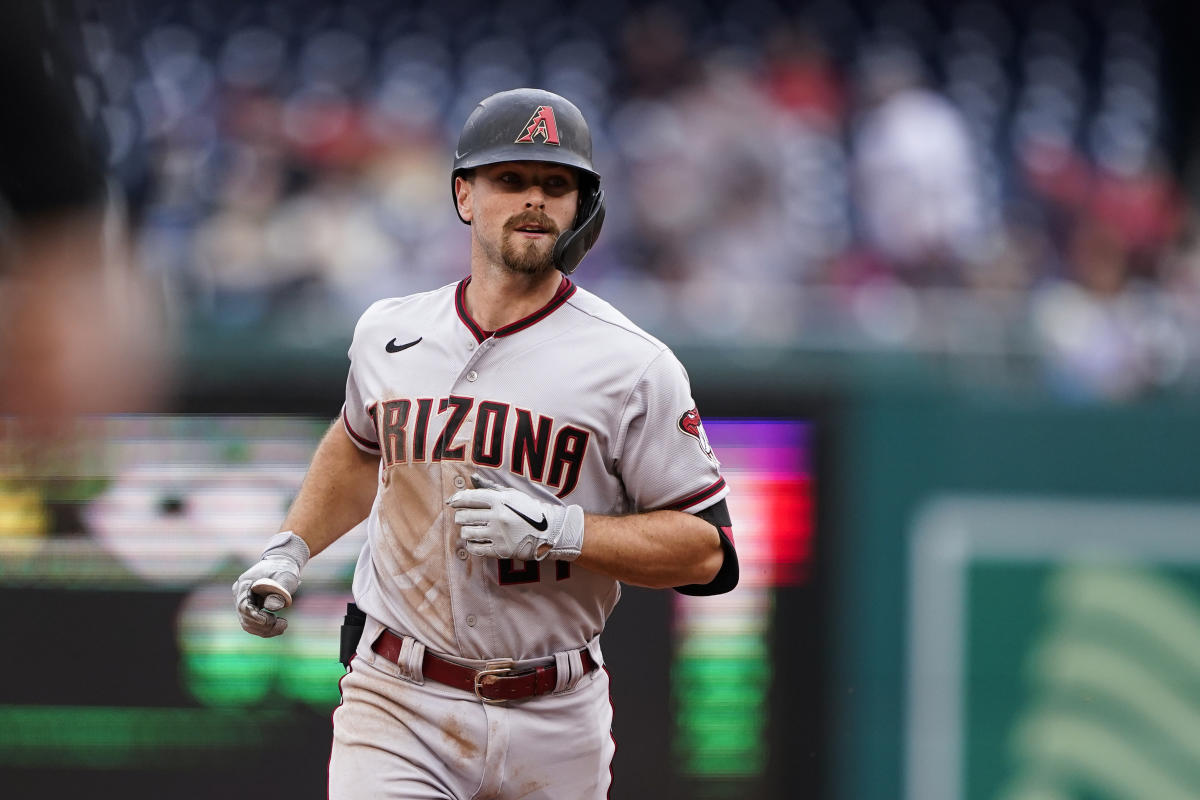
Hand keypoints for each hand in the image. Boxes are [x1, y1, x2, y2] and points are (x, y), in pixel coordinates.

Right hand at [232, 531, 309, 636]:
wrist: (282, 563)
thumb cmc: (284, 568)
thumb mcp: (286, 576)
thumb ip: (280, 590)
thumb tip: (272, 607)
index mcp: (244, 584)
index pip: (243, 606)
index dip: (256, 617)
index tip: (272, 619)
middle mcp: (239, 594)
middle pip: (245, 618)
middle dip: (264, 625)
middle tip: (284, 624)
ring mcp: (243, 602)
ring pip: (248, 624)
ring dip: (265, 630)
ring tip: (283, 625)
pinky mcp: (250, 608)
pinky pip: (254, 624)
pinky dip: (266, 629)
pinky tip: (280, 626)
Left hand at [447, 473, 583, 561]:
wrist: (549, 531)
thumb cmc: (530, 509)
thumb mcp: (512, 494)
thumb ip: (490, 487)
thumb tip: (473, 478)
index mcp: (499, 500)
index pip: (469, 498)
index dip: (457, 500)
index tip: (452, 502)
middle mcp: (497, 517)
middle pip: (464, 516)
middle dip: (460, 517)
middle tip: (463, 517)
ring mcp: (498, 535)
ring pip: (467, 533)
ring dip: (466, 531)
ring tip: (472, 529)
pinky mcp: (501, 550)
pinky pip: (475, 549)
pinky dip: (472, 544)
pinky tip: (476, 541)